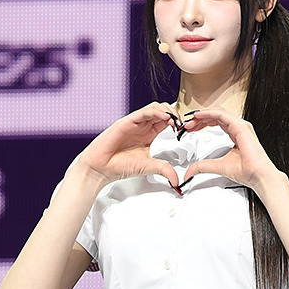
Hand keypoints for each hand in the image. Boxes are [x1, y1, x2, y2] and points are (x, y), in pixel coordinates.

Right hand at [67, 102, 181, 191]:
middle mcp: (142, 126)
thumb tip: (177, 180)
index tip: (187, 131)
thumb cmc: (119, 166)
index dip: (178, 123)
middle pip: (163, 111)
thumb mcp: (148, 167)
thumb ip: (163, 169)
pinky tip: (165, 118)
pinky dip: (156, 112)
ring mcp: (135, 123)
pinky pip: (144, 112)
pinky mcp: (127, 121)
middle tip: (184, 124)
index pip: (167, 121)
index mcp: (148, 134)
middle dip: (176, 114)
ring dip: (168, 111)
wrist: (100, 168)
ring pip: (155, 107)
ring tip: (176, 120)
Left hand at [180, 106, 285, 194]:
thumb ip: (203, 166)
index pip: (216, 122)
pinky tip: (199, 116)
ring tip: (191, 120)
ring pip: (218, 112)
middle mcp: (239, 128)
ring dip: (203, 115)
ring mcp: (241, 126)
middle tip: (188, 124)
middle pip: (216, 115)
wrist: (258, 176)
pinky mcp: (241, 127)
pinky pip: (222, 115)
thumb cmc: (247, 172)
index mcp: (236, 134)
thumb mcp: (218, 167)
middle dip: (200, 119)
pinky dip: (209, 114)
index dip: (202, 123)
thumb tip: (189, 172)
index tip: (190, 128)